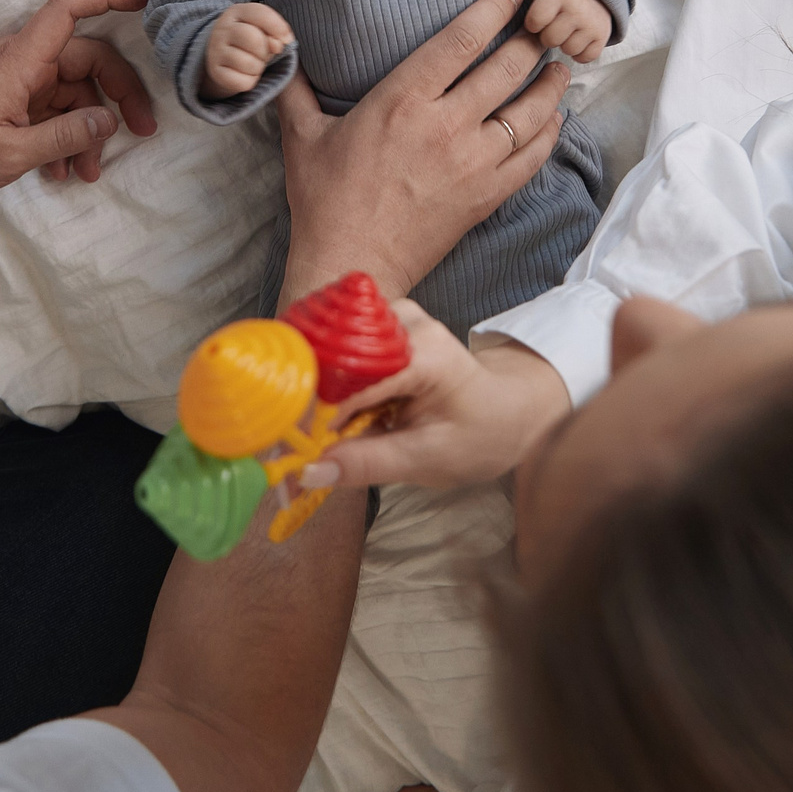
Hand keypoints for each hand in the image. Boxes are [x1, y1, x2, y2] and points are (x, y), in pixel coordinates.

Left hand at [0, 0, 159, 219]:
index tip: (144, 0)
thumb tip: (110, 121)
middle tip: (142, 132)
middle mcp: (24, 61)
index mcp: (21, 61)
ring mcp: (20, 80)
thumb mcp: (11, 153)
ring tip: (88, 172)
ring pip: (76, 91)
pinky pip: (55, 109)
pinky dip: (66, 136)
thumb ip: (65, 136)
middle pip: (89, 59)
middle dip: (119, 96)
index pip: (67, 9)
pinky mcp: (14, 99)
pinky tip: (63, 170)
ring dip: (89, 130)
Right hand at [203, 2, 293, 98]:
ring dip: (259, 68)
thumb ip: (274, 33)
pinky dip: (251, 81)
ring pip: (251, 64)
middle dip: (266, 51)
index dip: (279, 27)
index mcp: (236, 12)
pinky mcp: (216, 72)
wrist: (220, 55)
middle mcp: (222, 30)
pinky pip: (244, 82)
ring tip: (253, 63)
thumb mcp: (262, 29)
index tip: (286, 39)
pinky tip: (245, 74)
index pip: (260, 13)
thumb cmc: (248, 39)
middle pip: (255, 40)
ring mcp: (216, 51)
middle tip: (262, 53)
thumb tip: (278, 46)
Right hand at [278, 0, 568, 305]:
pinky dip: (548, 134)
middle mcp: (444, 125)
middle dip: (531, 41)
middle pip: (505, 69)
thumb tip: (282, 52)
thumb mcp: (302, 137)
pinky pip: (532, 157)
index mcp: (401, 100)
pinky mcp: (486, 196)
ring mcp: (472, 162)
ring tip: (559, 66)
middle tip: (545, 26)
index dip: (492, 11)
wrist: (351, 266)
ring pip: (529, 111)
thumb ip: (297, 90)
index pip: (460, 41)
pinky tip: (554, 119)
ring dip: (550, 84)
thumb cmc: (324, 202)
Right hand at [303, 305, 571, 489]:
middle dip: (303, 401)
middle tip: (285, 447)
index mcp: (422, 351)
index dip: (310, 411)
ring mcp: (389, 318)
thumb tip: (308, 473)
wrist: (508, 410)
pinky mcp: (378, 327)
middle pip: (330, 354)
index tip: (283, 448)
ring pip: (327, 351)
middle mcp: (401, 321)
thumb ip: (368, 463)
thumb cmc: (479, 434)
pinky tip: (327, 418)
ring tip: (306, 436)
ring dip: (312, 394)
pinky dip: (326, 387)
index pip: (347, 376)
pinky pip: (337, 353)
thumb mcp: (428, 459)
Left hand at [524, 0, 611, 61]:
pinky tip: (578, 38)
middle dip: (548, 35)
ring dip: (565, 44)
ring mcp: (592, 23)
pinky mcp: (603, 36)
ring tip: (567, 30)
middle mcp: (578, 8)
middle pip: (550, 39)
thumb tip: (517, 38)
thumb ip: (530, 10)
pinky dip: (580, 53)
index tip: (536, 19)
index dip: (532, 24)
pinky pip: (584, 58)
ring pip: (568, 50)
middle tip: (553, 25)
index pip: (536, 20)